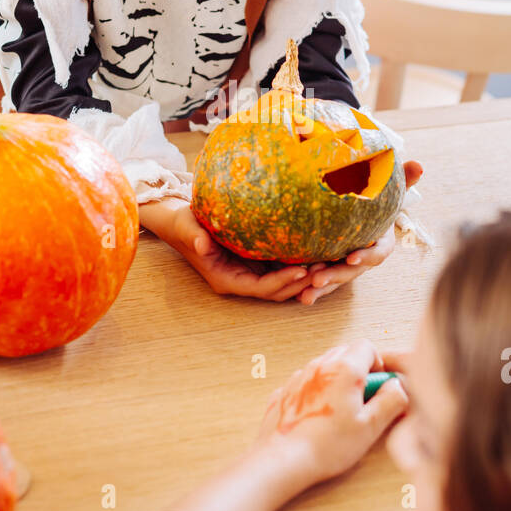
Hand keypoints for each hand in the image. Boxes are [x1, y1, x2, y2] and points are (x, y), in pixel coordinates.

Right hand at [141, 198, 312, 300]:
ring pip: (284, 282)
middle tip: (327, 269)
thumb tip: (202, 245)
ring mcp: (250, 272)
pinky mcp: (257, 260)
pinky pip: (282, 267)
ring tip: (330, 262)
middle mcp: (242, 280)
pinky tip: (319, 251)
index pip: (261, 288)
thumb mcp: (187, 227)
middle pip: (277, 290)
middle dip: (301, 283)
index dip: (282, 282)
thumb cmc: (183, 222)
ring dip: (306, 276)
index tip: (303, 271)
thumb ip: (195, 237)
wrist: (181, 219)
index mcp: (226, 279)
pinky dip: (300, 263)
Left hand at [256, 339, 407, 484]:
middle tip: (363, 399)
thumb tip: (398, 386)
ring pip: (324, 366)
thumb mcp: (371, 426)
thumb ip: (391, 400)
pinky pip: (305, 382)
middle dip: (358, 370)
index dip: (378, 364)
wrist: (284, 460)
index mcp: (344, 370)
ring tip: (340, 410)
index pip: (366, 347)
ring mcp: (298, 378)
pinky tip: (318, 416)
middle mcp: (319, 366)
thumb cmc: (328, 446)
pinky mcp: (284, 392)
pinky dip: (316, 392)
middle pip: (345, 353)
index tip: (379, 385)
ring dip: (336, 380)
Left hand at [295, 159, 422, 304]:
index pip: (378, 253)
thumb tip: (418, 166)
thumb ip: (404, 180)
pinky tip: (298, 296)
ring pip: (336, 280)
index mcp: (381, 241)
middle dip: (336, 276)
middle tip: (317, 279)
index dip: (366, 256)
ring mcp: (349, 265)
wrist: (364, 207)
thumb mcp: (390, 188)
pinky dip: (312, 289)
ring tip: (304, 295)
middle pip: (353, 271)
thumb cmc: (376, 197)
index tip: (351, 257)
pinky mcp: (333, 267)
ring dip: (322, 289)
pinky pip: (324, 281)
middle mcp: (365, 257)